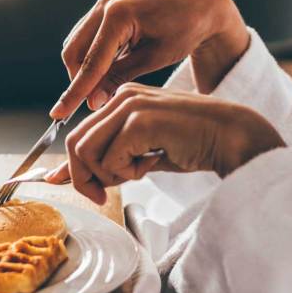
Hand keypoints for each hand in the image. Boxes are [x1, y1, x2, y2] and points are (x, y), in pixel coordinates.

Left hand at [45, 83, 284, 202]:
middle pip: (76, 143)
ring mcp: (130, 106)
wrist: (231, 137)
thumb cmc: (194, 145)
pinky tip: (152, 164)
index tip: (60, 183)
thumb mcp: (144, 153)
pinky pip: (111, 159)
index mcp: (122, 99)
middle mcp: (122, 98)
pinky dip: (127, 173)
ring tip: (138, 172)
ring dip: (108, 174)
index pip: (80, 132)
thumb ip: (112, 160)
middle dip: (83, 177)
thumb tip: (73, 177)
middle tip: (103, 194)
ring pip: (87, 151)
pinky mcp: (139, 121)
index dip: (70, 164)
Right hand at [50, 0, 249, 119]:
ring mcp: (105, 0)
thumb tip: (92, 102)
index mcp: (119, 14)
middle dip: (78, 80)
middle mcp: (106, 3)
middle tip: (95, 103)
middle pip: (73, 51)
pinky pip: (88, 33)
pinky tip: (109, 68)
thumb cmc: (185, 31)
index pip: (89, 62)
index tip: (58, 115)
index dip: (74, 92)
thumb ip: (119, 78)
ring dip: (84, 67)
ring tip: (105, 87)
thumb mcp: (154, 59)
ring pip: (77, 43)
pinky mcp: (108, 3)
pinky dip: (92, 54)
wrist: (202, 2)